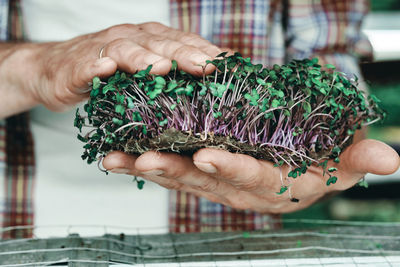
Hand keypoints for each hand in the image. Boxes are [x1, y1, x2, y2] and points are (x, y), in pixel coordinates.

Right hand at [1, 22, 220, 116]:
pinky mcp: (78, 67)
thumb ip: (170, 70)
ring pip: (126, 49)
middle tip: (207, 66)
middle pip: (160, 43)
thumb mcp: (142, 71)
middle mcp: (129, 38)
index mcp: (149, 40)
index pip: (181, 42)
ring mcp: (102, 50)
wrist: (54, 70)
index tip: (229, 65)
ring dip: (144, 57)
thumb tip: (209, 74)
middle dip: (185, 53)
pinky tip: (105, 69)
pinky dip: (96, 67)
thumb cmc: (107, 73)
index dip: (205, 51)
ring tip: (164, 68)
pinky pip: (88, 65)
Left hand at [103, 139, 398, 213]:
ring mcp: (220, 184)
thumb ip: (359, 160)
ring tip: (120, 157)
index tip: (208, 153)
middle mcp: (242, 190)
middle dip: (175, 169)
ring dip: (151, 166)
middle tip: (145, 156)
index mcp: (276, 186)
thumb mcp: (344, 160)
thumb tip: (391, 160)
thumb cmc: (320, 159)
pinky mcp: (204, 174)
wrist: (300, 165)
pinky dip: (148, 162)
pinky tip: (123, 155)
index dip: (232, 167)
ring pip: (183, 178)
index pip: (253, 178)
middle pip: (207, 181)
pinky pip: (174, 169)